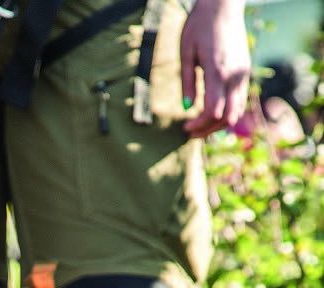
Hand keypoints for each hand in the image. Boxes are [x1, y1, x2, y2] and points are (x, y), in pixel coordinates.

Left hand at [180, 0, 250, 137]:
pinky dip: (228, 112)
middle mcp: (234, 75)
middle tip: (191, 132)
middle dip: (208, 130)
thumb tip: (186, 108)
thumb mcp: (186, 52)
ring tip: (201, 126)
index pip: (212, 112)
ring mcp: (242, 73)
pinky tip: (214, 113)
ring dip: (219, 124)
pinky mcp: (245, 70)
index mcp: (217, 71)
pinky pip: (240, 100)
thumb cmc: (200, 25)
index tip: (185, 128)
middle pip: (227, 117)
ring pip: (237, 111)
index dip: (198, 125)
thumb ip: (187, 82)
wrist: (224, 4)